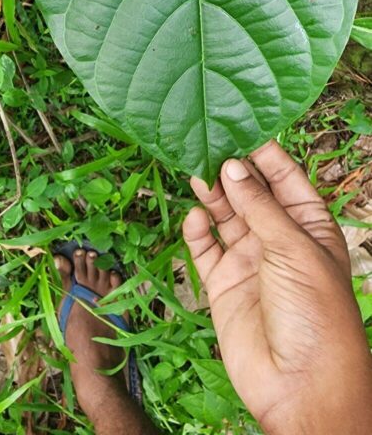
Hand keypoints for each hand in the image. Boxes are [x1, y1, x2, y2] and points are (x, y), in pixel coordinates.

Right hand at [183, 141, 371, 434]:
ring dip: (212, 194)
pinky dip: (196, 230)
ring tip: (197, 173)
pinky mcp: (223, 282)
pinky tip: (195, 216)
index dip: (264, 152)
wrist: (300, 384)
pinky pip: (204, 246)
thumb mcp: (294, 250)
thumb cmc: (315, 313)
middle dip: (232, 169)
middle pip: (250, 192)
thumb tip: (232, 165)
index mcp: (309, 224)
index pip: (285, 177)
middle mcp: (278, 237)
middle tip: (208, 145)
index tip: (238, 126)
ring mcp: (250, 259)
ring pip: (225, 214)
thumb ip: (259, 206)